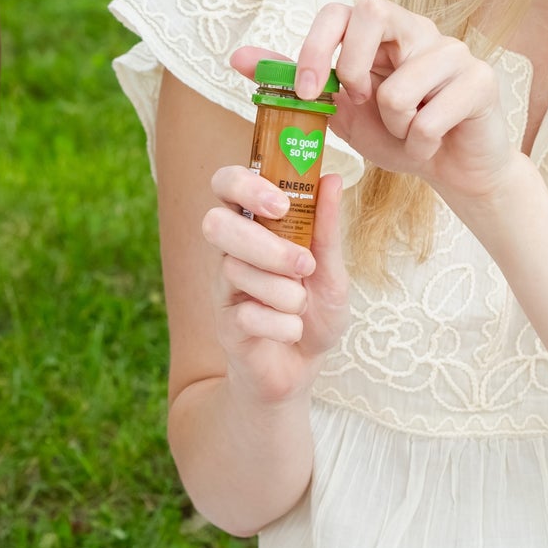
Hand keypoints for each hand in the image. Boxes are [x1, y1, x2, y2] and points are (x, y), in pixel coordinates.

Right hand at [202, 169, 348, 405]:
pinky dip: (283, 325)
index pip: (226, 184)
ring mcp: (223, 288)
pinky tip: (292, 331)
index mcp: (253, 225)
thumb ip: (326, 228)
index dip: (244, 184)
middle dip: (264, 244)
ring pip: (236, 270)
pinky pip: (248, 315)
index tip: (281, 204)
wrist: (303, 369)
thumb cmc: (313, 312)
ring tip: (302, 305)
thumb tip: (330, 178)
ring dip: (286, 293)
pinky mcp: (225, 325)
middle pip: (216, 223)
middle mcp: (230, 251)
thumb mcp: (331, 269)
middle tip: (303, 263)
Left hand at [285, 0, 517, 213]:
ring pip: (398, 87)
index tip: (307, 91)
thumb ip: (293, 80)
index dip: (316, 47)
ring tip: (408, 130)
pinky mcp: (482, 80)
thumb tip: (238, 56)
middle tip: (362, 103)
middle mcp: (418, 28)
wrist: (451, 170)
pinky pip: (430, 119)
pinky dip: (420, 145)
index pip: (339, 10)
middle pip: (372, 10)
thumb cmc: (395, 133)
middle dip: (353, 67)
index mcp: (381, 31)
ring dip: (394, 126)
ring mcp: (454, 50)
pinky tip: (432, 144)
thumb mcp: (335, 107)